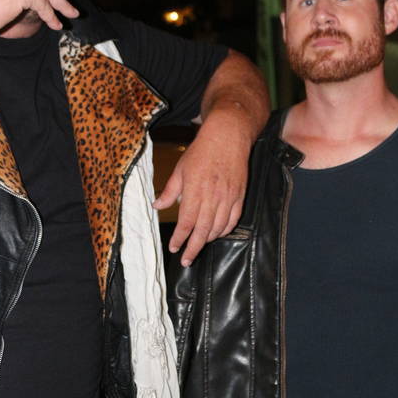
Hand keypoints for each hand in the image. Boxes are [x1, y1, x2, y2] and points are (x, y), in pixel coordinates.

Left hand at [154, 108, 250, 265]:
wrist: (228, 137)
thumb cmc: (201, 151)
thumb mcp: (180, 169)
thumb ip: (170, 191)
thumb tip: (157, 206)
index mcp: (194, 192)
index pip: (186, 223)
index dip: (179, 239)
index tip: (174, 248)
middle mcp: (212, 198)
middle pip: (202, 231)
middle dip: (193, 248)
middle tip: (186, 260)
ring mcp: (228, 198)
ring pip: (218, 228)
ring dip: (208, 240)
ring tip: (198, 245)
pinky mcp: (239, 196)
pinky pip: (233, 220)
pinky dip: (225, 230)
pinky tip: (217, 233)